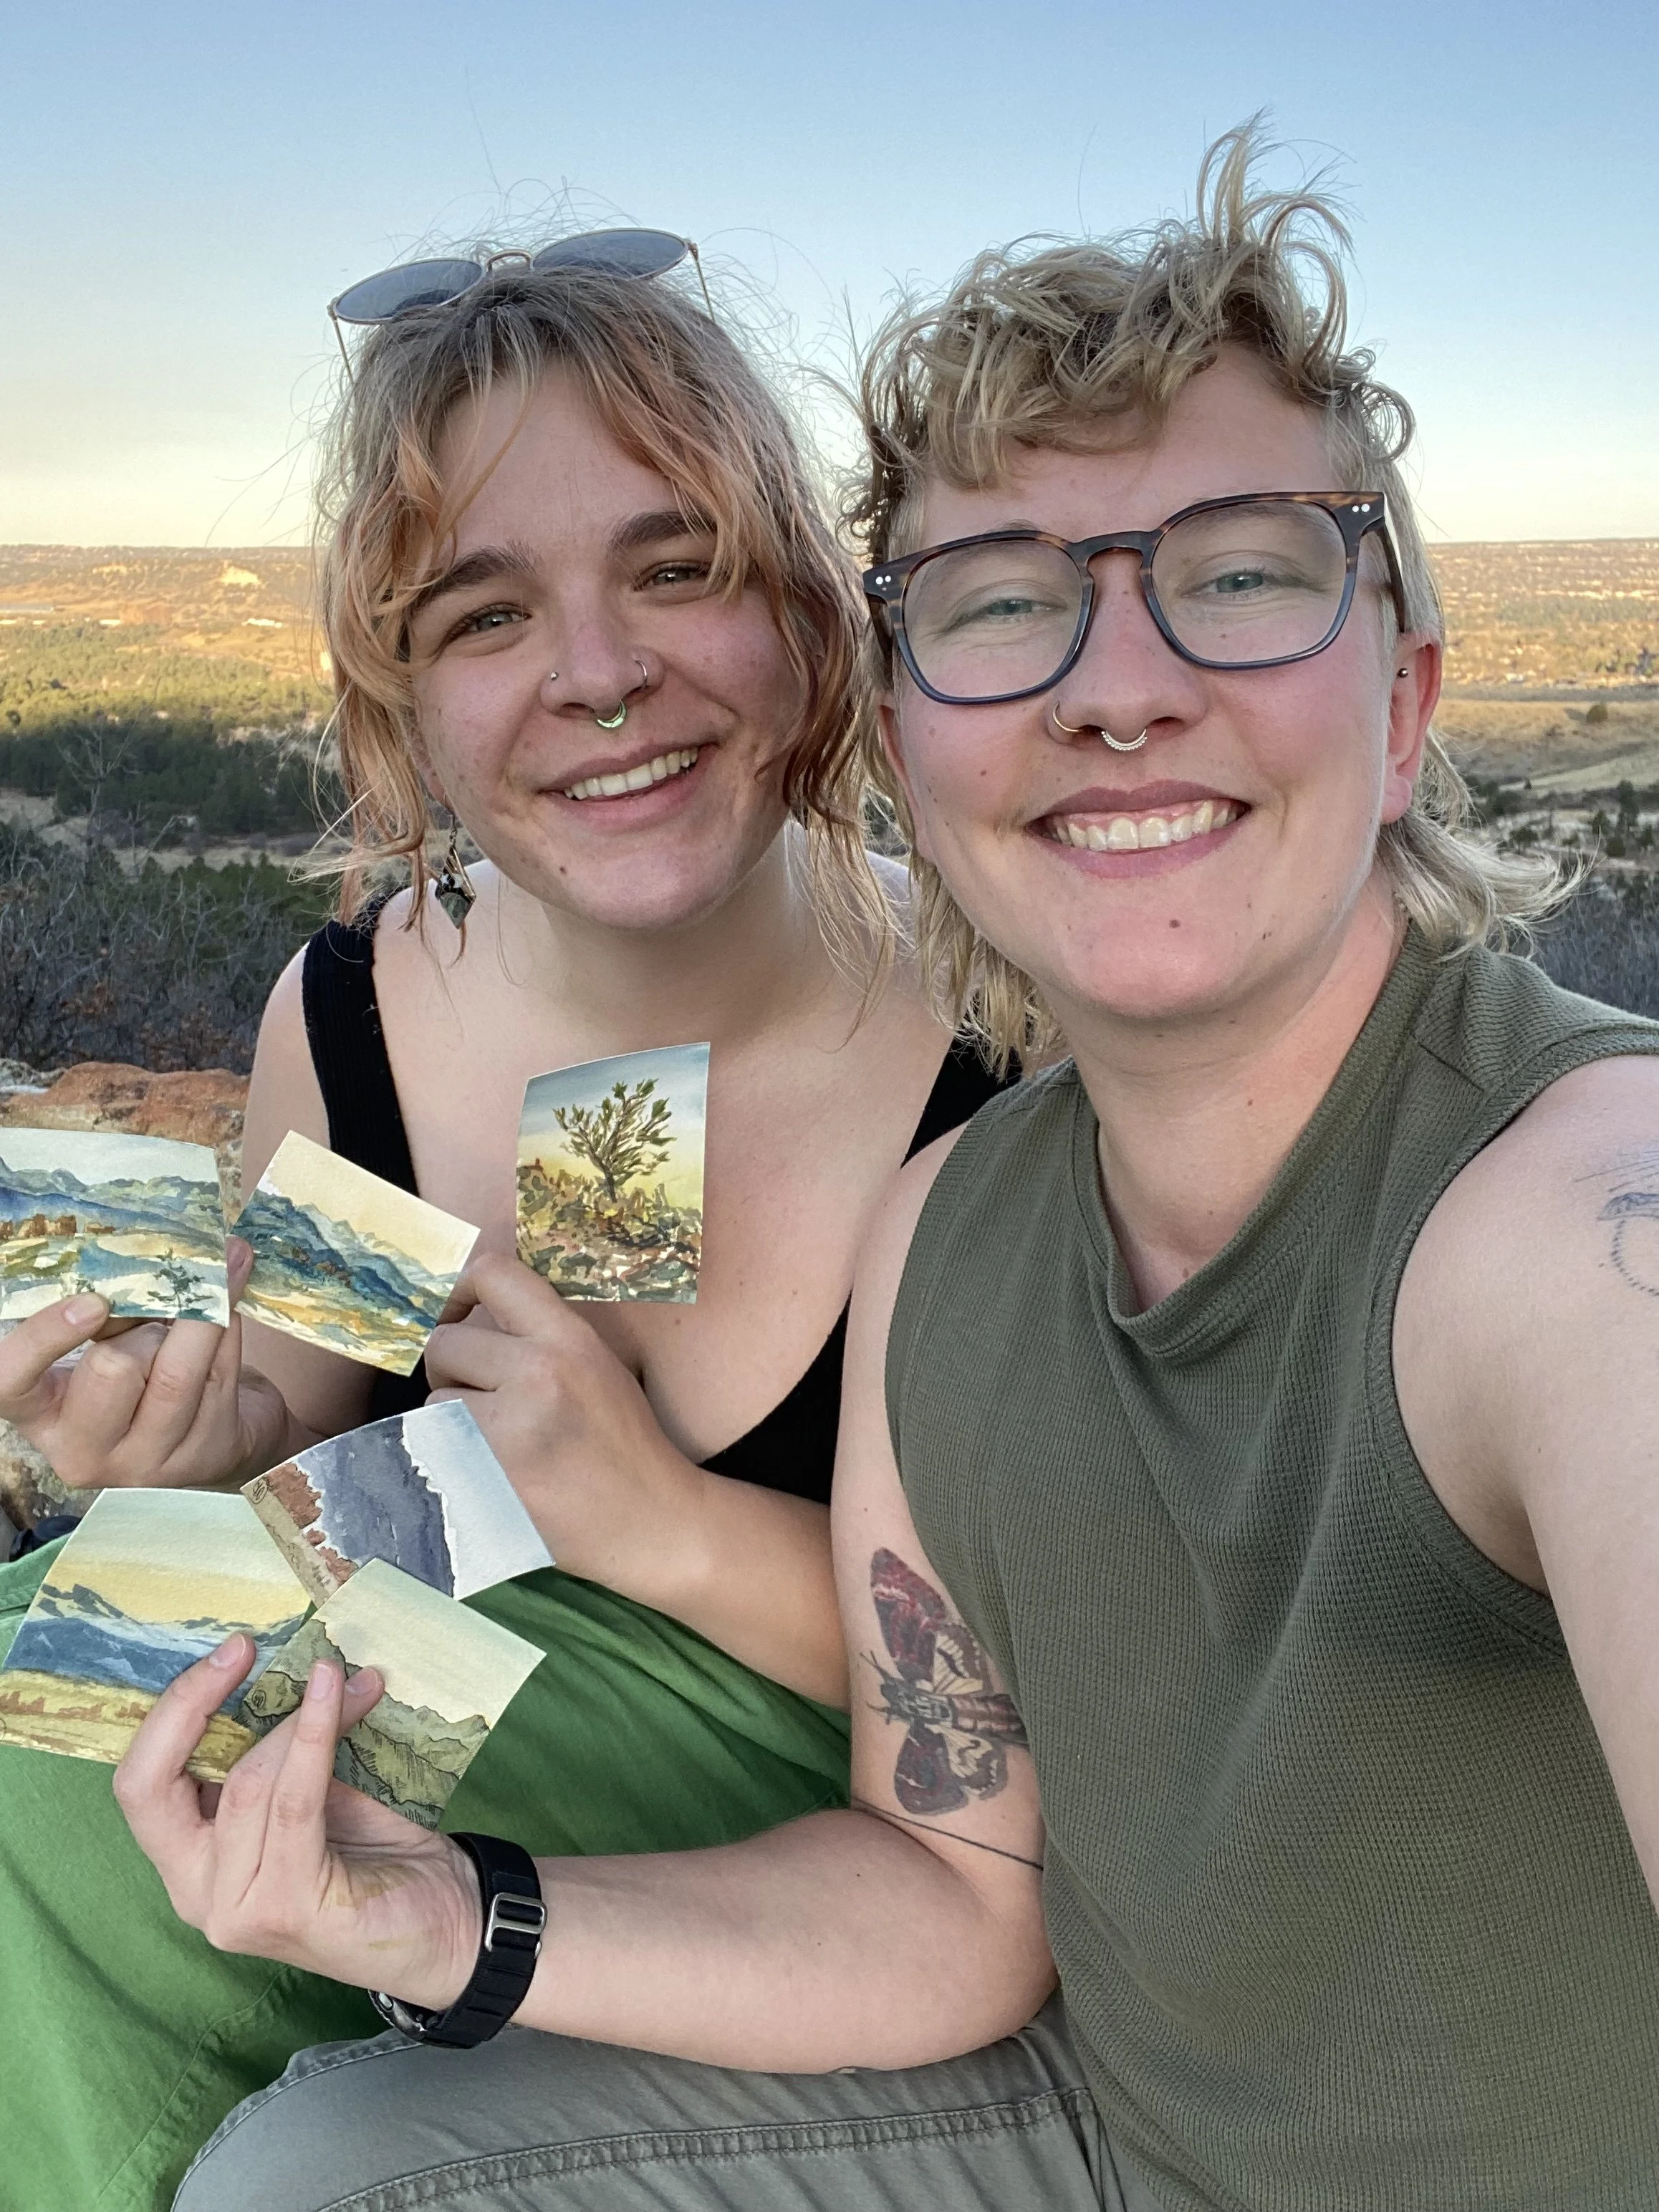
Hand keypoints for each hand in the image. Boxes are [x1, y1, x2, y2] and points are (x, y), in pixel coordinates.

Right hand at [0, 1239, 289, 1489]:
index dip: (44, 1336)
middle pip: (111, 1367)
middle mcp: (83, 1450)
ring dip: (198, 1319)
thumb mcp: (108, 1344)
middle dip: (145, 1322)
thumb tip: (162, 1251)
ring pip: (174, 1373)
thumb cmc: (145, 1375)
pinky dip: (229, 1330)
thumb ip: (111, 1311)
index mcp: (41, 1411)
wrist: (209, 1433)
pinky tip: (230, 1314)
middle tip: (161, 1307)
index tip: (92, 1301)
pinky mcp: (200, 1456)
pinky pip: (219, 1373)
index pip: (11, 1378)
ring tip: (212, 1286)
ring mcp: (144, 1463)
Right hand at [115, 1637, 481, 2007]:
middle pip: (151, 1787)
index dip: (173, 1709)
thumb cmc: (374, 1849)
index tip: (230, 1649)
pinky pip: (294, 1802)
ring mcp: (235, 1907)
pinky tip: (347, 1698)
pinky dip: (316, 1738)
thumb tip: (284, 1662)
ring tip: (340, 1674)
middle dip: (191, 1703)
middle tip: (244, 1647)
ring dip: (296, 1715)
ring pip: (244, 1783)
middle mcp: (196, 1890)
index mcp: (189, 1857)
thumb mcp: (308, 1788)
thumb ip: (274, 1749)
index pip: (140, 1781)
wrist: (446, 1919)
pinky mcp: (285, 1908)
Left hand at [424, 1252, 706, 1603]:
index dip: (459, 1290)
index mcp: (570, 1340)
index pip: (494, 1274)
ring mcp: (508, 1430)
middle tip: (484, 1400)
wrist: (650, 1522)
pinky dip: (450, 1458)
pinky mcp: (486, 1477)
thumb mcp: (597, 1366)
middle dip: (454, 1370)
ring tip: (496, 1443)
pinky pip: (434, 1450)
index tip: (458, 1316)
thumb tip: (470, 1315)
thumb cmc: (622, 1444)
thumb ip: (541, 1335)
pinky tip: (488, 1473)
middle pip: (445, 1344)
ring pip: (434, 1401)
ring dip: (451, 1420)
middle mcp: (538, 1374)